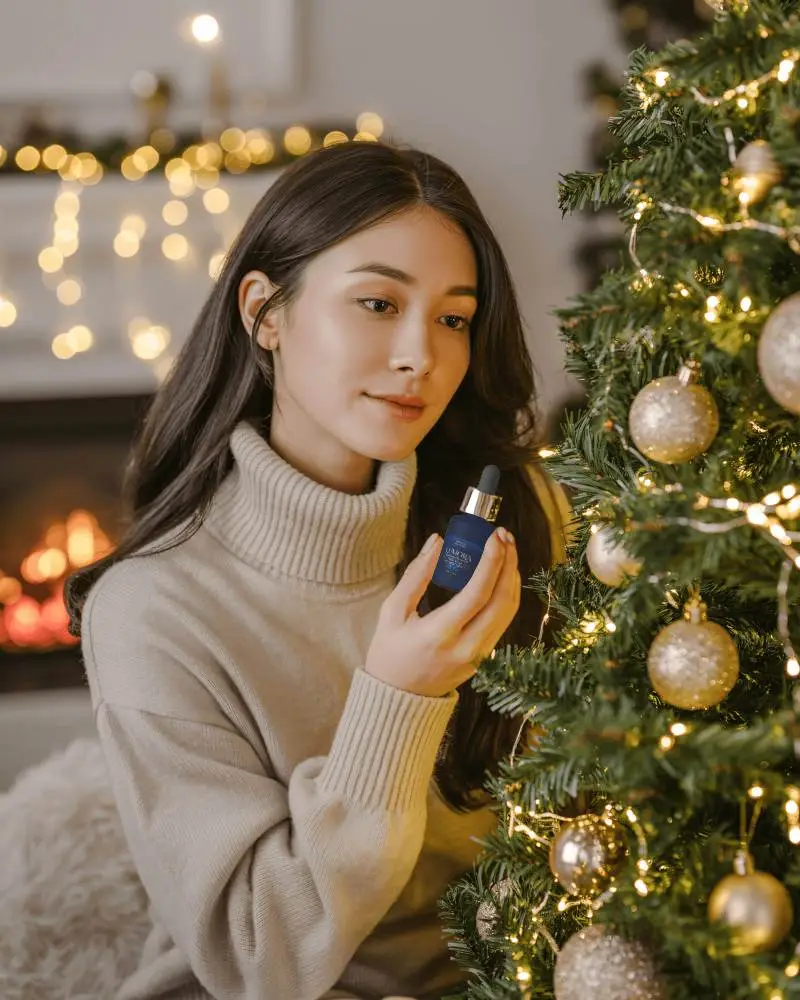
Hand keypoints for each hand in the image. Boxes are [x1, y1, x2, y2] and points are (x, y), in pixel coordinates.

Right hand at [365, 528, 520, 697]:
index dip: (491, 562)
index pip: (477, 593)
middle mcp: (465, 647)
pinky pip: (503, 622)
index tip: (494, 537)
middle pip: (502, 601)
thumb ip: (416, 575)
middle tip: (504, 536)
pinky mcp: (484, 659)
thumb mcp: (392, 611)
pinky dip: (507, 595)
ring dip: (512, 577)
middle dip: (509, 563)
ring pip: (509, 612)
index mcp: (439, 634)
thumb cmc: (390, 653)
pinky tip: (501, 575)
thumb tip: (437, 541)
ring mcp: (478, 656)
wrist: (397, 699)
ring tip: (506, 550)